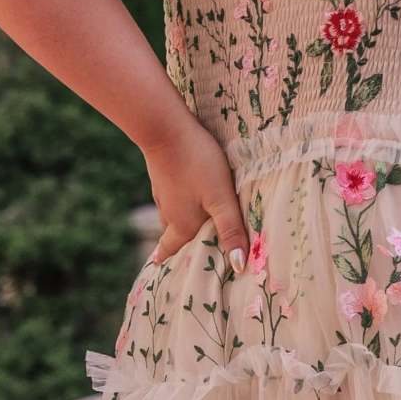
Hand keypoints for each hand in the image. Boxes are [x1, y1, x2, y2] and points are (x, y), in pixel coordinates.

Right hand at [142, 112, 249, 270]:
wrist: (165, 127)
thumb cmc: (198, 164)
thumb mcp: (221, 199)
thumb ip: (231, 230)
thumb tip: (238, 266)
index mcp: (181, 224)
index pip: (172, 250)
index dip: (170, 262)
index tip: (162, 271)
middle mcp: (168, 212)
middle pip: (173, 235)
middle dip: (177, 246)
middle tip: (178, 256)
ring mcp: (163, 192)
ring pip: (171, 215)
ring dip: (178, 224)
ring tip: (187, 229)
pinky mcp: (163, 174)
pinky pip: (171, 196)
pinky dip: (179, 202)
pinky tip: (185, 195)